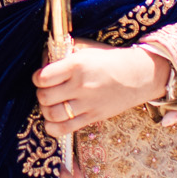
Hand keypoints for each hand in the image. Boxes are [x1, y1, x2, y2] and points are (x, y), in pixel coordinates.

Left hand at [36, 39, 169, 136]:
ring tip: (51, 104)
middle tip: (47, 90)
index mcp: (77, 65)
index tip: (41, 77)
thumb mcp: (87, 49)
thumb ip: (63, 53)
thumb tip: (43, 60)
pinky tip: (52, 122)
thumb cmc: (109, 59)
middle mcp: (80, 85)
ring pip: (52, 114)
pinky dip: (52, 128)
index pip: (43, 77)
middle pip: (45, 97)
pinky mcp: (93, 117)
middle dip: (41, 94)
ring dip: (46, 110)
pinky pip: (65, 129)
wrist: (138, 75)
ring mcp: (87, 103)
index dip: (37, 78)